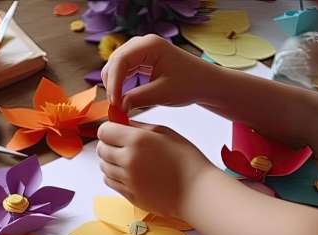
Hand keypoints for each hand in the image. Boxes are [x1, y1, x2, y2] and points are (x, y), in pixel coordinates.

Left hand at [96, 120, 214, 217]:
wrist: (197, 190)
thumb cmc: (186, 159)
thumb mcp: (165, 133)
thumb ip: (139, 127)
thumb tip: (121, 124)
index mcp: (137, 140)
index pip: (104, 131)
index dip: (109, 129)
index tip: (116, 131)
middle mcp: (128, 160)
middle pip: (101, 149)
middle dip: (108, 145)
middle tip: (121, 145)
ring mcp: (127, 180)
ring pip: (103, 166)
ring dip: (110, 161)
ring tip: (127, 159)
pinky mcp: (129, 195)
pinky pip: (110, 182)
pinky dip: (114, 175)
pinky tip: (128, 173)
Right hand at [101, 34, 218, 111]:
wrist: (205, 83)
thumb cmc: (190, 84)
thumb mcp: (163, 93)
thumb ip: (137, 98)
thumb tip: (117, 106)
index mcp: (150, 45)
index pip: (121, 61)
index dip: (114, 83)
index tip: (114, 103)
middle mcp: (142, 44)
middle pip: (115, 62)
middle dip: (112, 85)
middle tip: (115, 108)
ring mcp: (141, 51)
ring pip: (117, 68)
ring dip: (115, 86)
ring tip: (119, 106)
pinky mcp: (141, 61)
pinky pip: (124, 72)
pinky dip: (121, 86)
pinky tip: (124, 99)